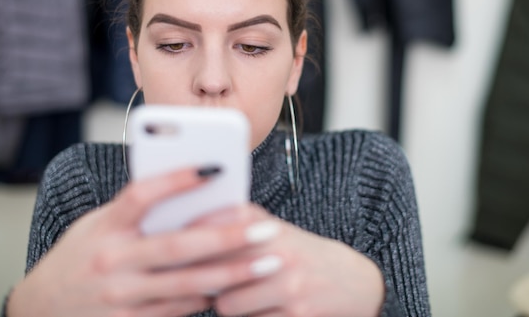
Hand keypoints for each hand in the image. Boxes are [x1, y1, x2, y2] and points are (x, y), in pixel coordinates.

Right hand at [6, 169, 274, 316]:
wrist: (40, 309)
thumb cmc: (79, 257)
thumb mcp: (97, 225)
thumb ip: (136, 213)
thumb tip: (191, 193)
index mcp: (104, 227)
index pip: (142, 195)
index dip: (177, 179)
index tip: (214, 166)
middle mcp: (111, 261)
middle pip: (178, 245)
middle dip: (228, 237)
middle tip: (266, 228)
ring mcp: (119, 297)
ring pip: (187, 284)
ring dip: (232, 273)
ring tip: (268, 262)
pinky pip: (178, 311)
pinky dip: (208, 298)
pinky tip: (236, 287)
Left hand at [200, 206, 385, 316]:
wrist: (356, 283)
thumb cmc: (307, 256)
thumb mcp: (279, 231)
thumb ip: (242, 224)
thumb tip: (193, 222)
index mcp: (273, 227)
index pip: (221, 225)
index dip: (192, 234)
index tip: (171, 240)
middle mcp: (281, 252)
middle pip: (216, 268)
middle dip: (202, 276)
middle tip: (197, 278)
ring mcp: (288, 285)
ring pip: (227, 304)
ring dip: (226, 305)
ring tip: (239, 297)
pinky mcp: (295, 315)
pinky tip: (260, 309)